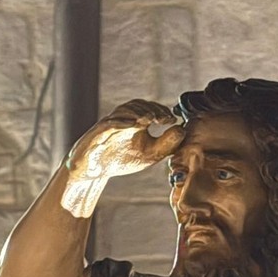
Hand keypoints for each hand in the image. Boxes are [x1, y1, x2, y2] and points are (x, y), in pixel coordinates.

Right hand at [65, 99, 184, 184]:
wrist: (94, 171)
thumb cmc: (122, 159)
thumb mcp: (150, 154)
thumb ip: (167, 144)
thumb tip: (182, 130)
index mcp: (134, 121)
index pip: (148, 108)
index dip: (160, 110)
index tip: (172, 119)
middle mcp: (122, 119)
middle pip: (136, 105)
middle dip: (150, 109)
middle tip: (163, 118)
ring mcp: (109, 124)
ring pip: (122, 111)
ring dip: (137, 112)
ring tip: (150, 119)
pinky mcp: (97, 133)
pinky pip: (108, 124)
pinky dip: (121, 122)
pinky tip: (132, 125)